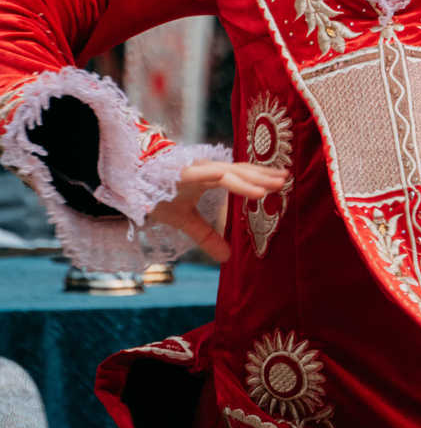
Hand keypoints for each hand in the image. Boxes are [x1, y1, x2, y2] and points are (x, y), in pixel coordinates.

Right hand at [146, 159, 287, 262]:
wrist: (127, 184)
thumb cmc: (157, 195)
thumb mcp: (185, 220)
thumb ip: (206, 236)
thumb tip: (227, 257)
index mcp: (208, 176)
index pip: (239, 174)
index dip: (259, 176)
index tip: (280, 180)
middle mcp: (206, 169)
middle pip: (240, 171)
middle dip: (263, 174)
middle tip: (286, 178)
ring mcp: (196, 170)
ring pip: (230, 172)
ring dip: (251, 178)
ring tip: (272, 185)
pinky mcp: (185, 174)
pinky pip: (211, 176)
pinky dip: (230, 180)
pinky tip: (242, 184)